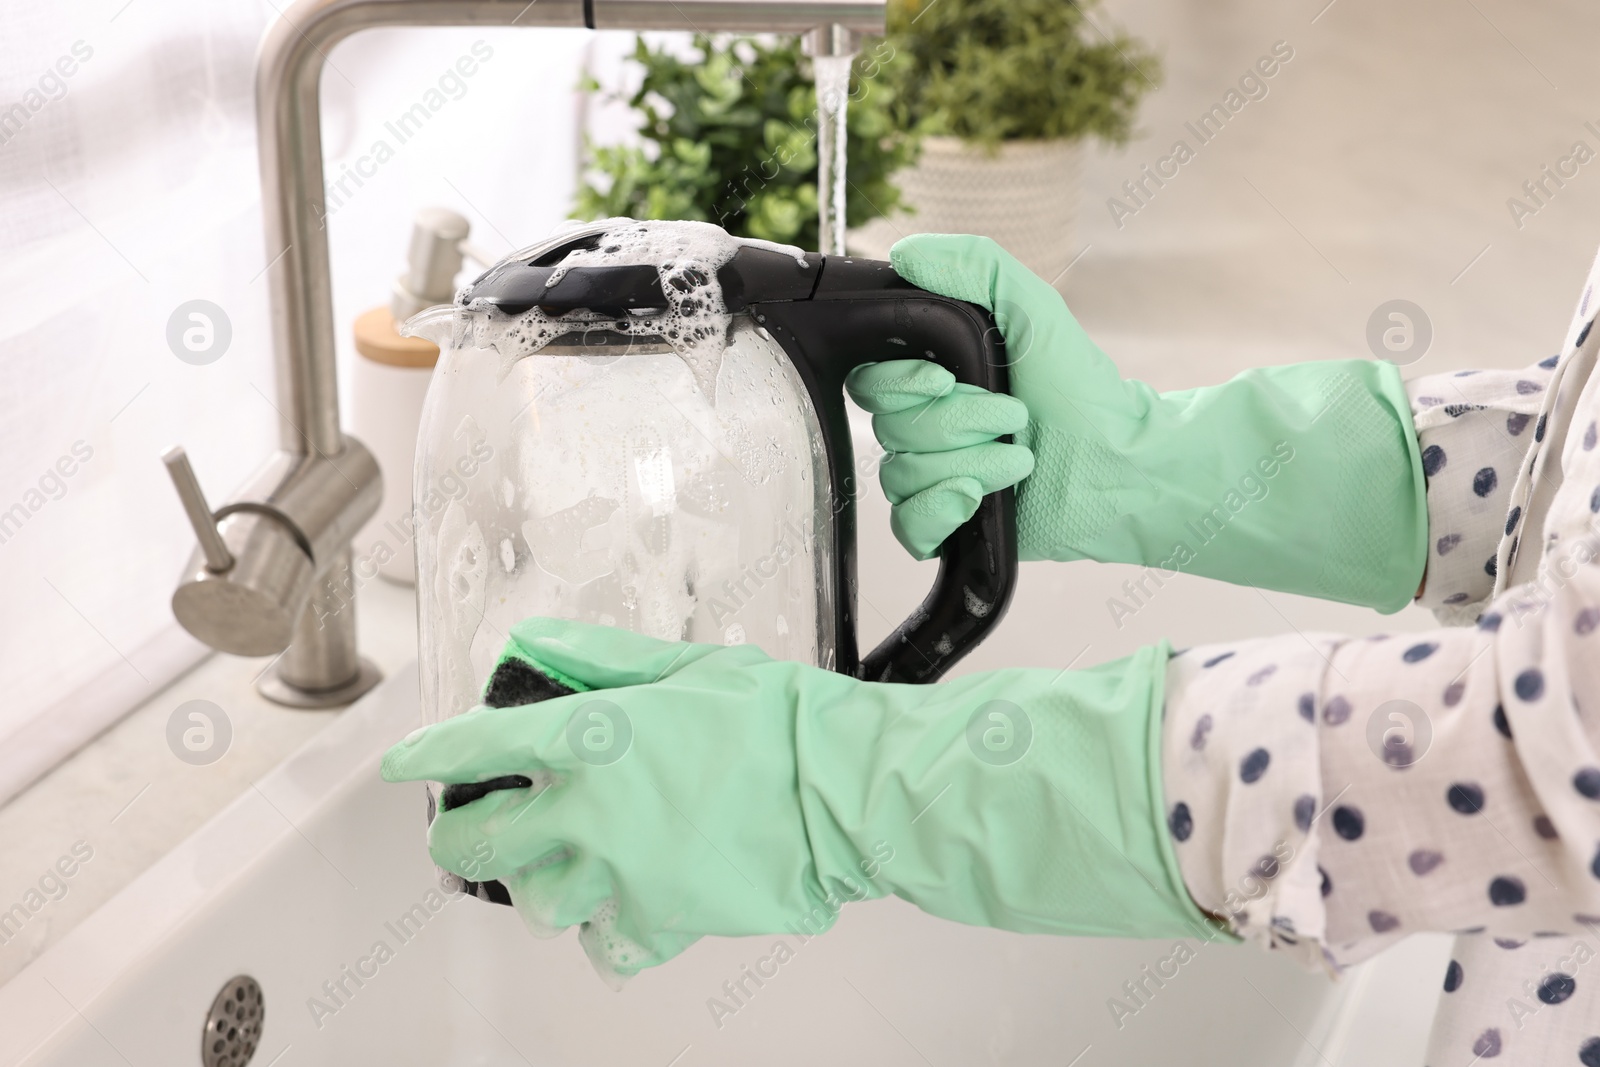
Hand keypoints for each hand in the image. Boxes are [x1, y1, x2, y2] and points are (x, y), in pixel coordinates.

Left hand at [381, 618, 1214, 978]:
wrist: (844, 791)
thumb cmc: (780, 723)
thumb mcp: (684, 666)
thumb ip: (598, 658)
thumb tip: (539, 643)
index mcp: (593, 738)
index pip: (477, 747)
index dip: (428, 755)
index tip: (405, 764)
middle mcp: (592, 814)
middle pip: (480, 844)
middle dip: (459, 837)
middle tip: (464, 830)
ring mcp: (623, 876)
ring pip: (537, 902)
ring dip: (536, 882)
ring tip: (553, 864)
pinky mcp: (663, 922)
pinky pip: (607, 944)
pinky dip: (604, 930)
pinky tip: (616, 906)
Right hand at [848, 234, 1426, 611]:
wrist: (1136, 469)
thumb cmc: (1090, 391)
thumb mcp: (1032, 310)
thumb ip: (973, 268)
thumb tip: (906, 251)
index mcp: (939, 382)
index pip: (882, 383)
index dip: (933, 390)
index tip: (996, 389)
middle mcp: (931, 433)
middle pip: (898, 434)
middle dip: (971, 427)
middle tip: (1028, 425)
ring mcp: (942, 485)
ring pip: (909, 479)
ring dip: (981, 468)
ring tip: (1034, 460)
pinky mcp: (958, 533)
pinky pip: (916, 526)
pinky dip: (959, 513)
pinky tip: (1002, 501)